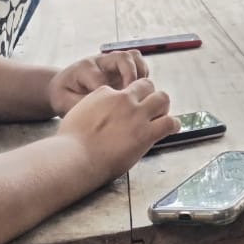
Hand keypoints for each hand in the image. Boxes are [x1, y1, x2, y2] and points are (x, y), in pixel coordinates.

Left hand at [48, 51, 148, 116]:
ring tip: (139, 91)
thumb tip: (101, 110)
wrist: (62, 85)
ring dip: (140, 73)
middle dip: (130, 76)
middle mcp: (100, 60)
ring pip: (133, 56)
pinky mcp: (120, 66)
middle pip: (123, 58)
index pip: (101, 78)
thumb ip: (81, 105)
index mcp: (84, 68)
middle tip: (131, 95)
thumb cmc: (64, 94)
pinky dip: (143, 75)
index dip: (108, 95)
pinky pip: (138, 63)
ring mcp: (112, 61)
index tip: (110, 110)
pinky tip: (139, 91)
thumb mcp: (64, 102)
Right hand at [57, 78, 176, 179]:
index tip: (128, 108)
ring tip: (162, 115)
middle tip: (150, 108)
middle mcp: (123, 98)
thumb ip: (91, 107)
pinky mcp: (146, 133)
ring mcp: (136, 114)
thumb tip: (97, 114)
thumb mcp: (76, 113)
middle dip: (149, 95)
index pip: (124, 89)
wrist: (73, 157)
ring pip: (162, 98)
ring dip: (163, 106)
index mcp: (105, 93)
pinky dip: (173, 124)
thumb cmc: (69, 143)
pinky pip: (168, 122)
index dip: (128, 99)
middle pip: (146, 85)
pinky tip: (172, 127)